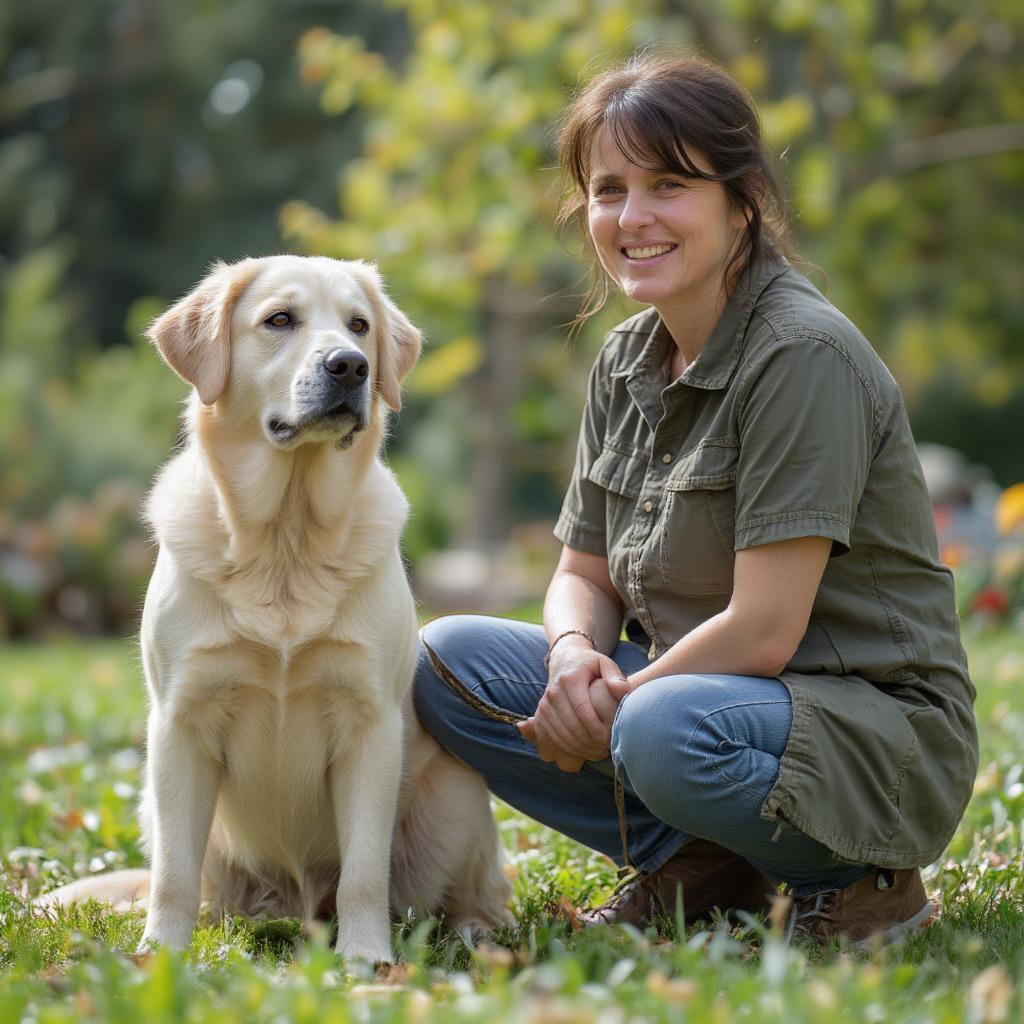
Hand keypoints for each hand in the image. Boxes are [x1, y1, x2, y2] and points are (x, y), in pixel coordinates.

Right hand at [517, 645, 630, 770]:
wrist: (565, 660)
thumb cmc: (589, 665)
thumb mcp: (604, 663)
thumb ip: (615, 676)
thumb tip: (621, 690)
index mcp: (570, 679)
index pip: (581, 709)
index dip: (594, 727)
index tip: (607, 738)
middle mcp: (553, 692)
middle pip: (570, 725)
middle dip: (587, 742)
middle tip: (604, 750)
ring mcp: (544, 704)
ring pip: (559, 734)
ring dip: (577, 748)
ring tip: (596, 753)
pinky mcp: (541, 713)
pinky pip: (549, 737)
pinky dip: (564, 748)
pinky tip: (581, 751)